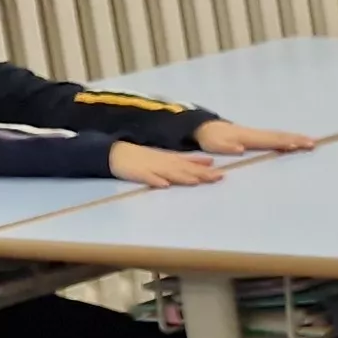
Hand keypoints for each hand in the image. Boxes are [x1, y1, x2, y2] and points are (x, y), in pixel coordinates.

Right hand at [108, 141, 223, 186]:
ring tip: (194, 181)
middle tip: (216, 178)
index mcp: (171, 158)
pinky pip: (147, 178)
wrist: (116, 152)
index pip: (191, 163)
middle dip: (200, 174)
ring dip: (182, 177)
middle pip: (184, 169)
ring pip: (169, 173)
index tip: (221, 173)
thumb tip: (209, 162)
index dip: (205, 168)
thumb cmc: (145, 156)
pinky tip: (163, 185)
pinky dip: (156, 181)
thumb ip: (187, 160)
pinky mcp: (138, 173)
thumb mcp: (168, 156)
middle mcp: (164, 162)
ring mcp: (151, 167)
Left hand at [192, 120, 312, 155]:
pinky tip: (295, 142)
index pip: (269, 139)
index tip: (299, 144)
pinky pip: (275, 137)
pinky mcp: (257, 137)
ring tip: (312, 141)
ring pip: (279, 135)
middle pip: (279, 135)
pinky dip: (288, 138)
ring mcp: (257, 134)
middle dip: (297, 138)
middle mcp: (255, 134)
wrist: (205, 128)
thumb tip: (240, 148)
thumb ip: (227, 146)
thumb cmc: (211, 138)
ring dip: (296, 138)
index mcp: (248, 137)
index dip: (284, 142)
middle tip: (314, 142)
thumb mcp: (214, 144)